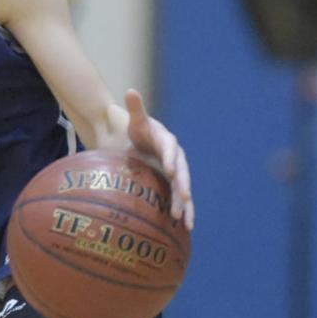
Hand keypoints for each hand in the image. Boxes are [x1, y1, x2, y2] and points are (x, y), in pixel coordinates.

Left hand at [125, 89, 193, 229]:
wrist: (135, 141)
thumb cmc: (134, 130)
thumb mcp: (134, 120)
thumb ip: (135, 108)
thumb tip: (130, 90)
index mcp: (166, 141)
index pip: (170, 149)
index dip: (170, 158)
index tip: (170, 168)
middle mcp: (175, 157)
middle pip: (182, 172)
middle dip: (183, 185)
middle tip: (184, 196)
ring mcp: (175, 172)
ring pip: (183, 189)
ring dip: (185, 205)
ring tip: (185, 221)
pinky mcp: (171, 184)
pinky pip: (179, 200)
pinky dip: (184, 212)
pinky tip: (186, 227)